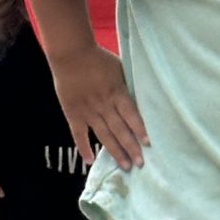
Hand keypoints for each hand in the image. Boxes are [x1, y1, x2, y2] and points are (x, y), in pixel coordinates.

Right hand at [51, 46, 148, 170]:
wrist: (71, 54)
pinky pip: (79, 134)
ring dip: (115, 151)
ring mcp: (88, 111)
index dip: (140, 130)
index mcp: (117, 93)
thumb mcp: (120, 69)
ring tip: (125, 166)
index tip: (148, 144)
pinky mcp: (73, 114)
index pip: (131, 115)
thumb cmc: (98, 59)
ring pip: (104, 135)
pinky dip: (84, 148)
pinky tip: (90, 161)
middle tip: (140, 164)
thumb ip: (128, 86)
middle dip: (131, 148)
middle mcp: (104, 105)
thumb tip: (141, 99)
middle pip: (120, 130)